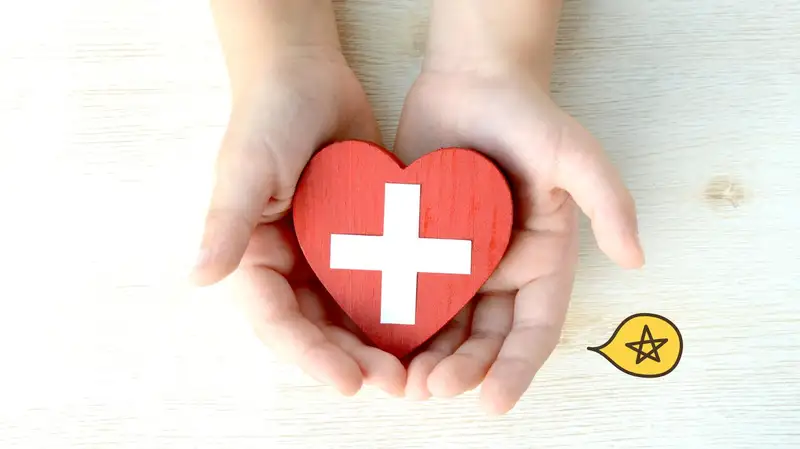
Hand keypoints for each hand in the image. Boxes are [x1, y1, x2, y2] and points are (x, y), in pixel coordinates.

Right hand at [191, 45, 406, 395]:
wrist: (309, 75)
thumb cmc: (268, 116)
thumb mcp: (245, 167)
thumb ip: (226, 223)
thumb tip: (198, 277)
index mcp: (254, 259)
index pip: (278, 322)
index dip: (311, 356)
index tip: (350, 381)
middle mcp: (289, 265)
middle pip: (320, 329)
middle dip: (354, 358)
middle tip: (395, 382)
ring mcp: (326, 255)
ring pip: (353, 314)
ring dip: (380, 343)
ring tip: (416, 369)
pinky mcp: (361, 239)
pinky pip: (380, 281)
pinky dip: (400, 305)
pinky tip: (432, 324)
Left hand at [393, 68, 644, 412]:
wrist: (471, 80)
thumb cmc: (528, 116)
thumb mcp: (577, 156)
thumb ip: (609, 203)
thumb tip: (637, 259)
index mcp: (542, 260)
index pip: (533, 328)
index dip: (517, 367)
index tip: (495, 401)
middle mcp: (501, 269)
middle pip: (484, 336)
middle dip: (464, 368)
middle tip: (435, 388)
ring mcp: (457, 260)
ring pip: (444, 323)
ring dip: (427, 356)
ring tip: (406, 382)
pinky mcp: (418, 244)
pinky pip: (406, 288)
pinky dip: (395, 319)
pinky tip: (375, 340)